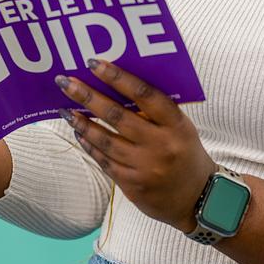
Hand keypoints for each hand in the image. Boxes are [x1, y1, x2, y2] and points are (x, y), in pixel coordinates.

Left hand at [56, 59, 216, 232]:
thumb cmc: (185, 153)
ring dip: (82, 123)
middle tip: (65, 82)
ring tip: (65, 109)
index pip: (144, 94)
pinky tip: (79, 132)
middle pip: (117, 116)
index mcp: (176, 125)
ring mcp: (145, 167)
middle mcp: (160, 145)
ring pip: (105, 140)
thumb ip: (155, 111)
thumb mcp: (180, 128)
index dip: (118, 77)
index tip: (94, 63)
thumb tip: (117, 84)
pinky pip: (104, 161)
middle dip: (87, 96)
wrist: (197, 199)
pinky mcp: (132, 186)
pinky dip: (89, 145)